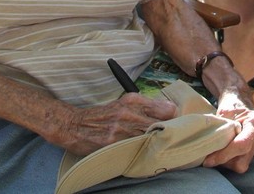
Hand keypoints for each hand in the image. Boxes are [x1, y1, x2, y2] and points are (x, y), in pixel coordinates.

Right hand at [59, 93, 177, 155]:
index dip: (175, 119)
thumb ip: (147, 105)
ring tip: (161, 146)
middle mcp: (128, 113)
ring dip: (157, 143)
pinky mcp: (113, 144)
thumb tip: (170, 108)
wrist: (74, 126)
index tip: (178, 124)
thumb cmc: (103, 115)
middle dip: (169, 132)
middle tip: (173, 138)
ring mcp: (121, 130)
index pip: (166, 109)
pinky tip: (145, 153)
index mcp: (132, 100)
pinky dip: (143, 152)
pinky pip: (136, 149)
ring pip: (150, 138)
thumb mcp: (124, 103)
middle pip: (161, 125)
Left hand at [202, 88, 253, 172]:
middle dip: (224, 161)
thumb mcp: (224, 113)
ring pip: (242, 165)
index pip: (242, 144)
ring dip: (226, 162)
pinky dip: (231, 161)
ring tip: (217, 151)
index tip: (208, 160)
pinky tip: (224, 152)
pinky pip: (242, 163)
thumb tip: (207, 148)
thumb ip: (220, 129)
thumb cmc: (231, 104)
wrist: (241, 100)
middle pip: (242, 159)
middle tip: (209, 157)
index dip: (224, 155)